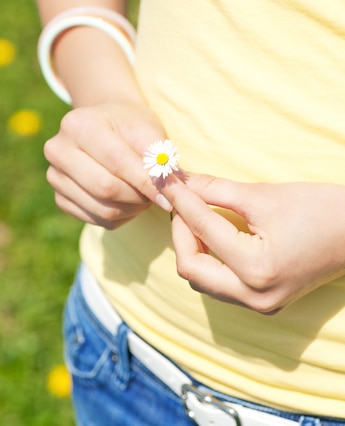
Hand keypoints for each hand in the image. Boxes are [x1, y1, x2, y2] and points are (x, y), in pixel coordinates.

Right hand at [44, 102, 171, 227]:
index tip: (169, 196)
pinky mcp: (60, 198)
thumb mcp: (148, 130)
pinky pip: (97, 219)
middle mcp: (57, 150)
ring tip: (147, 196)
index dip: (145, 182)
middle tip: (161, 196)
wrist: (107, 125)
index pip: (116, 162)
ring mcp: (54, 176)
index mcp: (77, 124)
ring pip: (103, 209)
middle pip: (105, 188)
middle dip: (139, 197)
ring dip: (133, 209)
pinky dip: (122, 216)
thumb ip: (158, 158)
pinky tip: (131, 201)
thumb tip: (170, 191)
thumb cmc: (130, 125)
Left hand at [162, 174, 344, 312]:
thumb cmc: (319, 209)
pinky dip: (209, 260)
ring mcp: (260, 305)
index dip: (179, 200)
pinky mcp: (264, 302)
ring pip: (202, 280)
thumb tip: (179, 180)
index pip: (201, 230)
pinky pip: (220, 285)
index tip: (165, 180)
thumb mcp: (262, 195)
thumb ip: (214, 189)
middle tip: (182, 202)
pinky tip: (212, 235)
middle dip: (180, 232)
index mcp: (256, 269)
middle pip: (190, 268)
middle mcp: (255, 296)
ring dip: (192, 247)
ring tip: (196, 215)